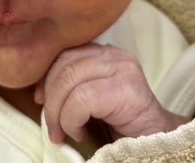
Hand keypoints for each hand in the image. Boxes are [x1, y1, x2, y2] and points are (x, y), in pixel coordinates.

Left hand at [34, 43, 188, 142]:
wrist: (156, 143)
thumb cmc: (119, 123)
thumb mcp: (90, 98)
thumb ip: (71, 85)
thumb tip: (38, 91)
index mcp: (104, 52)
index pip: (64, 53)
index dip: (46, 77)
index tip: (40, 100)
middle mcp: (115, 55)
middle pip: (64, 64)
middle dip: (50, 98)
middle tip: (52, 126)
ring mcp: (123, 70)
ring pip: (69, 80)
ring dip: (58, 112)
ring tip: (64, 132)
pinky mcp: (127, 90)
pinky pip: (82, 99)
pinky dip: (72, 120)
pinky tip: (79, 133)